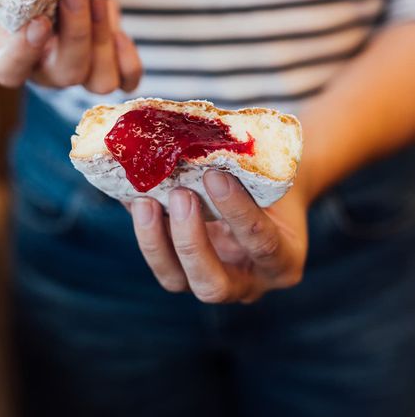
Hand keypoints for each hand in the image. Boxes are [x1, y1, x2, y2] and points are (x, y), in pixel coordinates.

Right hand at [0, 0, 141, 92]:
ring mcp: (82, 75)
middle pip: (68, 73)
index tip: (38, 22)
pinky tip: (120, 33)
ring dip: (103, 39)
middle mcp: (48, 74)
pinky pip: (127, 80)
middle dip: (77, 31)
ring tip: (98, 0)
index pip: (11, 70)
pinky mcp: (110, 68)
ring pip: (101, 81)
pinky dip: (128, 59)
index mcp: (13, 59)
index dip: (25, 51)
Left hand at [131, 171, 307, 303]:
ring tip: (145, 200)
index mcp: (283, 261)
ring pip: (176, 280)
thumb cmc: (274, 183)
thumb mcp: (273, 179)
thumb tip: (202, 130)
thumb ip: (249, 167)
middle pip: (212, 285)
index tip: (215, 175)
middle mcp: (247, 283)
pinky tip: (134, 200)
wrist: (272, 200)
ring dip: (156, 240)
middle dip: (190, 241)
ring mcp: (212, 281)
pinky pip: (159, 259)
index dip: (238, 211)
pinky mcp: (183, 273)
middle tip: (180, 194)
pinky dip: (144, 230)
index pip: (262, 243)